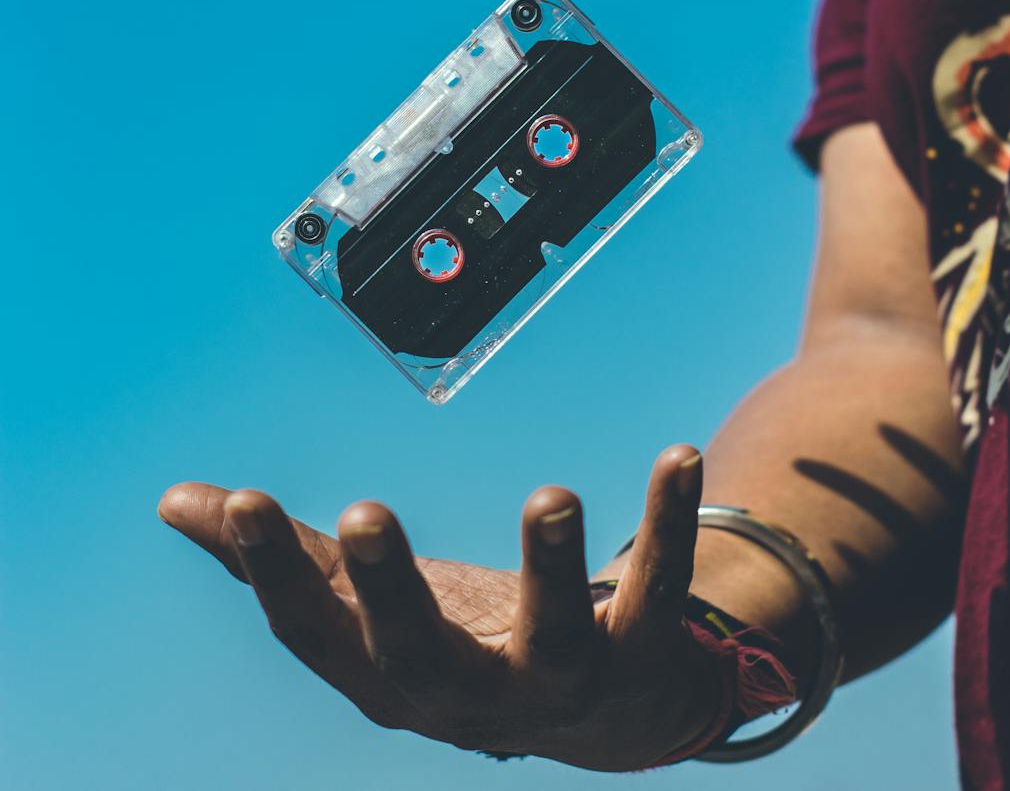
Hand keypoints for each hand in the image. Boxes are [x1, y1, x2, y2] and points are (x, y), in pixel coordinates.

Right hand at [158, 444, 720, 768]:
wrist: (596, 710)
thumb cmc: (457, 638)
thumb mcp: (364, 604)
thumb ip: (278, 553)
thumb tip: (176, 500)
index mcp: (385, 672)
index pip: (313, 628)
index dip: (270, 570)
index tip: (241, 496)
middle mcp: (464, 695)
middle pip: (417, 653)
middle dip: (388, 590)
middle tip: (362, 512)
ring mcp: (555, 684)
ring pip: (554, 637)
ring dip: (553, 568)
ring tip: (551, 495)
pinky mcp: (637, 656)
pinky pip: (658, 591)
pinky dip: (669, 527)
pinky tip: (679, 455)